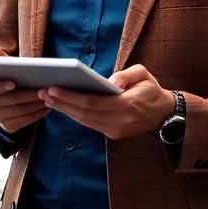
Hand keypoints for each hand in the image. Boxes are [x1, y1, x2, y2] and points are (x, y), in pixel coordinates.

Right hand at [0, 79, 48, 134]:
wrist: (3, 98)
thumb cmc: (4, 77)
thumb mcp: (0, 67)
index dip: (0, 87)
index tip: (13, 84)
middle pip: (10, 101)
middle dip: (28, 96)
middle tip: (43, 90)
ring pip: (20, 111)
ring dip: (36, 105)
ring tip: (49, 97)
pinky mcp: (9, 126)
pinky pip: (25, 120)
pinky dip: (38, 113)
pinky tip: (47, 106)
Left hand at [42, 64, 173, 139]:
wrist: (164, 114)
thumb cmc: (151, 90)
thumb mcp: (144, 74)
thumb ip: (127, 75)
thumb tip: (110, 82)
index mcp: (127, 105)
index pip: (92, 102)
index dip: (71, 97)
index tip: (54, 88)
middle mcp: (119, 122)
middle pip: (84, 114)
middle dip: (62, 103)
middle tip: (43, 92)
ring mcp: (115, 130)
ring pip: (84, 121)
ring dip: (65, 110)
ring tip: (48, 98)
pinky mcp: (113, 134)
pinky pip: (90, 124)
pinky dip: (75, 115)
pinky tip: (63, 106)